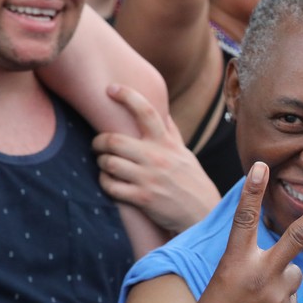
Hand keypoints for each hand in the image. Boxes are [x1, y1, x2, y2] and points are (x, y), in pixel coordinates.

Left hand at [91, 84, 221, 233]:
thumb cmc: (191, 181)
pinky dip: (105, 183)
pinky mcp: (142, 198)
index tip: (110, 88)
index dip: (126, 96)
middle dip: (98, 142)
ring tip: (105, 165)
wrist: (204, 214)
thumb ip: (171, 133)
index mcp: (167, 143)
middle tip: (98, 145)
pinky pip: (111, 186)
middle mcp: (157, 158)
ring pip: (108, 163)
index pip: (145, 111)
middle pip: (113, 140)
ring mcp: (149, 179)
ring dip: (101, 164)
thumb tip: (163, 112)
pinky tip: (111, 184)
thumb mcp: (184, 154)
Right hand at [173, 161, 302, 302]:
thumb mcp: (219, 289)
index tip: (261, 165)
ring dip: (280, 281)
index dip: (252, 191)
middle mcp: (260, 277)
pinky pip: (290, 298)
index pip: (244, 220)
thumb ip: (251, 270)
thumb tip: (288, 268)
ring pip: (293, 272)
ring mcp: (279, 297)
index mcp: (232, 266)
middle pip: (300, 235)